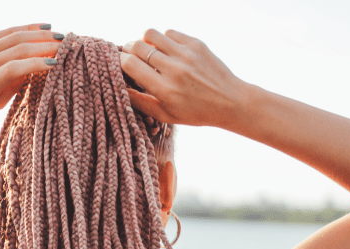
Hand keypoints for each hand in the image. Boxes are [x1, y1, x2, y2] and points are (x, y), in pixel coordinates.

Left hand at [0, 24, 61, 114]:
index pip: (13, 69)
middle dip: (46, 46)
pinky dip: (28, 28)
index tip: (55, 63)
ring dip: (40, 35)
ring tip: (60, 37)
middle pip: (18, 49)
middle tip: (67, 47)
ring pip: (15, 37)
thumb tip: (37, 70)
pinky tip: (44, 27)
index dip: (35, 64)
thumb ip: (13, 87)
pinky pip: (7, 31)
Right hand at [121, 29, 246, 128]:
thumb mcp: (166, 115)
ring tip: (147, 50)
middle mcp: (174, 69)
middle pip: (137, 46)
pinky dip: (163, 40)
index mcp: (165, 89)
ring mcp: (186, 54)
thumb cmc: (196, 112)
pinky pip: (169, 33)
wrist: (230, 101)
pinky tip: (166, 50)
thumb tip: (120, 88)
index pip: (130, 64)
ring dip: (144, 40)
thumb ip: (140, 102)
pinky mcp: (196, 44)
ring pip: (151, 34)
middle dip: (128, 49)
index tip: (119, 63)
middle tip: (130, 55)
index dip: (119, 61)